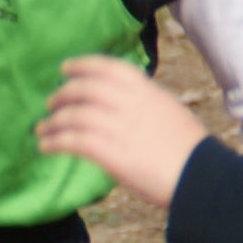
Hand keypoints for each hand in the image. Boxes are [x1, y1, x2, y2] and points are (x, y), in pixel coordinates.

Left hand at [35, 55, 207, 207]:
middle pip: (87, 88)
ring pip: (76, 115)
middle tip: (50, 102)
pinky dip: (56, 141)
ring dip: (53, 121)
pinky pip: (75, 141)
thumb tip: (120, 104)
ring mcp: (121, 127)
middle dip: (63, 94)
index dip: (83, 65)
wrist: (201, 178)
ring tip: (42, 129)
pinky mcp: (112, 153)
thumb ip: (144, 104)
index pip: (109, 68)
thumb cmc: (189, 151)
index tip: (65, 68)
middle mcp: (132, 104)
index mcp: (148, 91)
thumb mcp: (169, 112)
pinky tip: (46, 146)